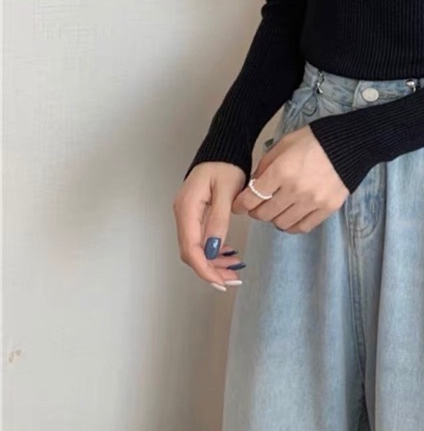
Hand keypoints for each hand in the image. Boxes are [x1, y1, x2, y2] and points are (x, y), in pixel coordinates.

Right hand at [173, 162, 246, 291]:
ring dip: (213, 261)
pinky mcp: (195, 213)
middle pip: (191, 252)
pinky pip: (200, 238)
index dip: (205, 268)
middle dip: (210, 269)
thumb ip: (219, 220)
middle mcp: (183, 213)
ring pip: (195, 247)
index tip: (222, 281)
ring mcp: (187, 214)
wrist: (224, 149)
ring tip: (234, 269)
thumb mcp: (227, 191)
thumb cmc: (226, 165)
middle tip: (232, 279)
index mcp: (187, 208)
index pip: (191, 248)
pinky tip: (229, 253)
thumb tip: (213, 249)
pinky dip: (214, 249)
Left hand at [231, 125, 348, 233]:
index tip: (239, 205)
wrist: (349, 143)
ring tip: (276, 209)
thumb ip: (266, 165)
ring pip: (282, 223)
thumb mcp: (284, 144)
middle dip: (256, 211)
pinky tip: (291, 216)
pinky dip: (292, 225)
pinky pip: (303, 227)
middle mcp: (295, 190)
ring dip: (274, 218)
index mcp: (281, 171)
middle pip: (264, 213)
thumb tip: (254, 184)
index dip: (241, 204)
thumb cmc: (314, 140)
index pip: (252, 197)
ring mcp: (312, 201)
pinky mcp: (327, 209)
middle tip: (257, 206)